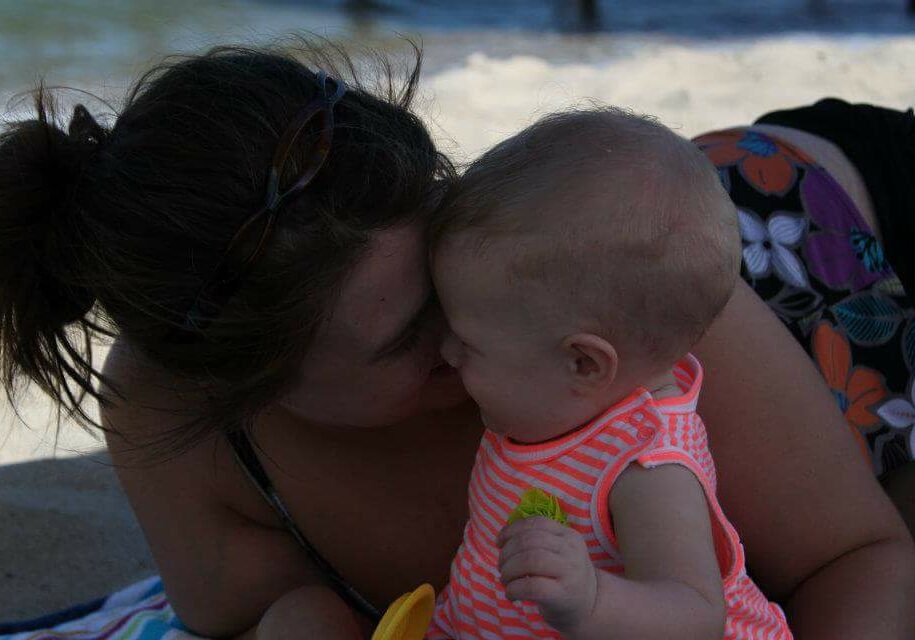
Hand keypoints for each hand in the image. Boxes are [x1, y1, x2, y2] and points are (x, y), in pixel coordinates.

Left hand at [497, 516, 597, 634]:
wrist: (589, 607)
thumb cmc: (564, 578)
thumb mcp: (557, 553)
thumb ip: (537, 542)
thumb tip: (502, 539)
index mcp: (568, 535)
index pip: (536, 523)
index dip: (512, 530)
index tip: (499, 543)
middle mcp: (571, 550)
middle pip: (529, 541)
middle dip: (507, 553)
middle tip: (501, 567)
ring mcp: (569, 572)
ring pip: (529, 560)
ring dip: (508, 570)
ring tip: (505, 580)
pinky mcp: (562, 595)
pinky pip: (531, 586)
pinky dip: (513, 589)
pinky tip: (511, 595)